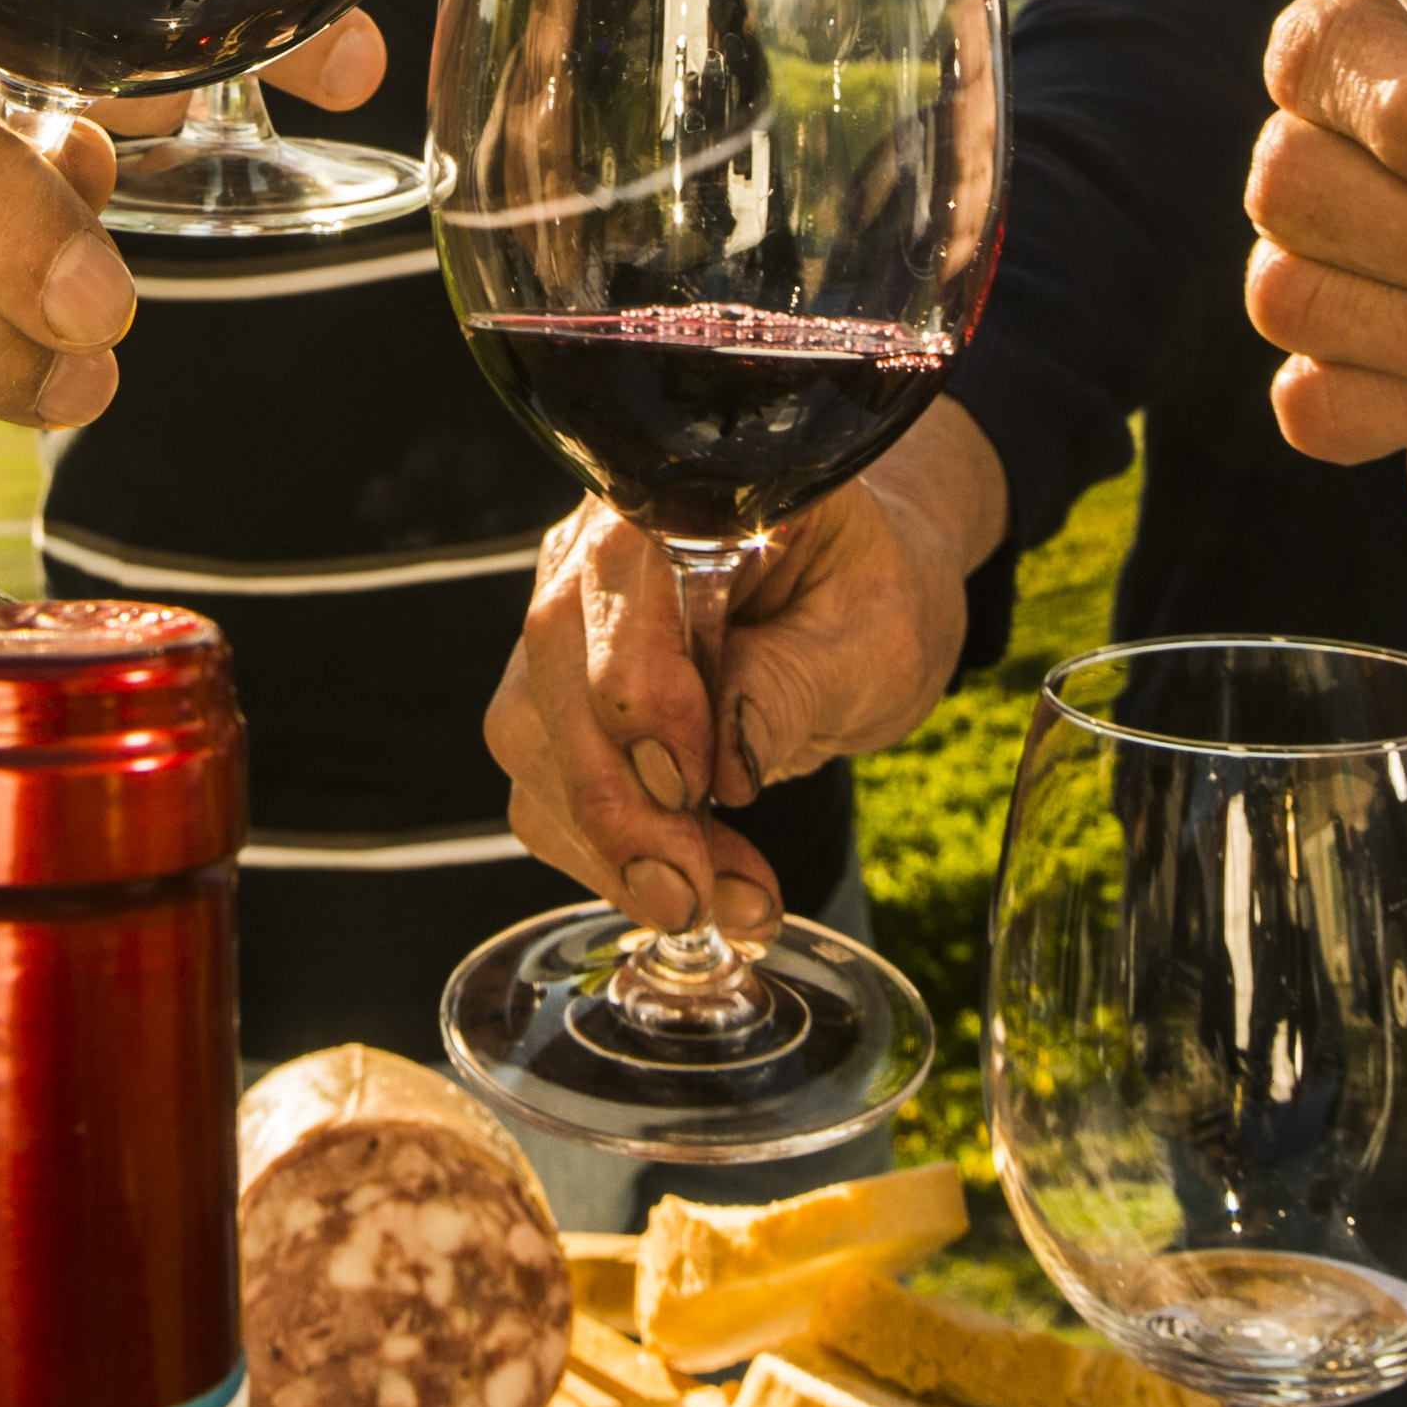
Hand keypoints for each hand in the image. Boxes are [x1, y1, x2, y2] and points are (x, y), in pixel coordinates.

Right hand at [481, 422, 1000, 947]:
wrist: (861, 596)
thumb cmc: (873, 592)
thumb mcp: (877, 636)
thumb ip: (797, 683)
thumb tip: (726, 758)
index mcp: (681, 503)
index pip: (617, 590)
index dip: (641, 697)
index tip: (698, 786)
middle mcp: (597, 555)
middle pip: (553, 675)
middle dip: (616, 801)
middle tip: (691, 891)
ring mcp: (568, 628)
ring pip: (529, 741)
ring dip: (609, 843)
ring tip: (709, 902)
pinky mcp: (560, 702)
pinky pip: (543, 789)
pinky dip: (603, 858)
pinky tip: (686, 891)